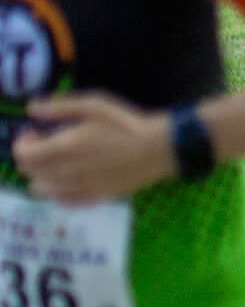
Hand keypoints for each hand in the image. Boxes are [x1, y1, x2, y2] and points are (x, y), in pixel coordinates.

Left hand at [11, 94, 175, 204]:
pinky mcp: (93, 198)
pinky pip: (61, 201)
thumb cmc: (127, 123)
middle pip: (29, 172)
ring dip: (42, 175)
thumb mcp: (95, 104)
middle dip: (31, 157)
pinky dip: (57, 191)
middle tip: (47, 144)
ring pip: (41, 190)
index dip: (23, 142)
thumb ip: (60, 107)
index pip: (23, 154)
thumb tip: (32, 109)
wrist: (159, 149)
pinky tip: (70, 177)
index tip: (37, 132)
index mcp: (65, 147)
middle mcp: (67, 172)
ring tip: (58, 162)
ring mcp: (80, 188)